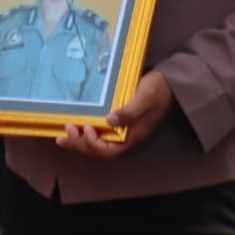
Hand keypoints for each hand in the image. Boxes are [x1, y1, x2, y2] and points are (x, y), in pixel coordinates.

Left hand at [56, 69, 175, 158]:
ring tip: (64, 134)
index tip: (86, 130)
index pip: (110, 151)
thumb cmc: (158, 90)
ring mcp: (123, 131)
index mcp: (133, 136)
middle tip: (64, 134)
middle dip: (81, 145)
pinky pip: (100, 134)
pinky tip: (77, 126)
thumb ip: (129, 111)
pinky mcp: (120, 122)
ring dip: (81, 142)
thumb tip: (110, 121)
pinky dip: (86, 133)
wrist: (170, 83)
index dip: (94, 145)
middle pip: (100, 151)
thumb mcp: (145, 98)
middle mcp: (126, 137)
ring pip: (98, 144)